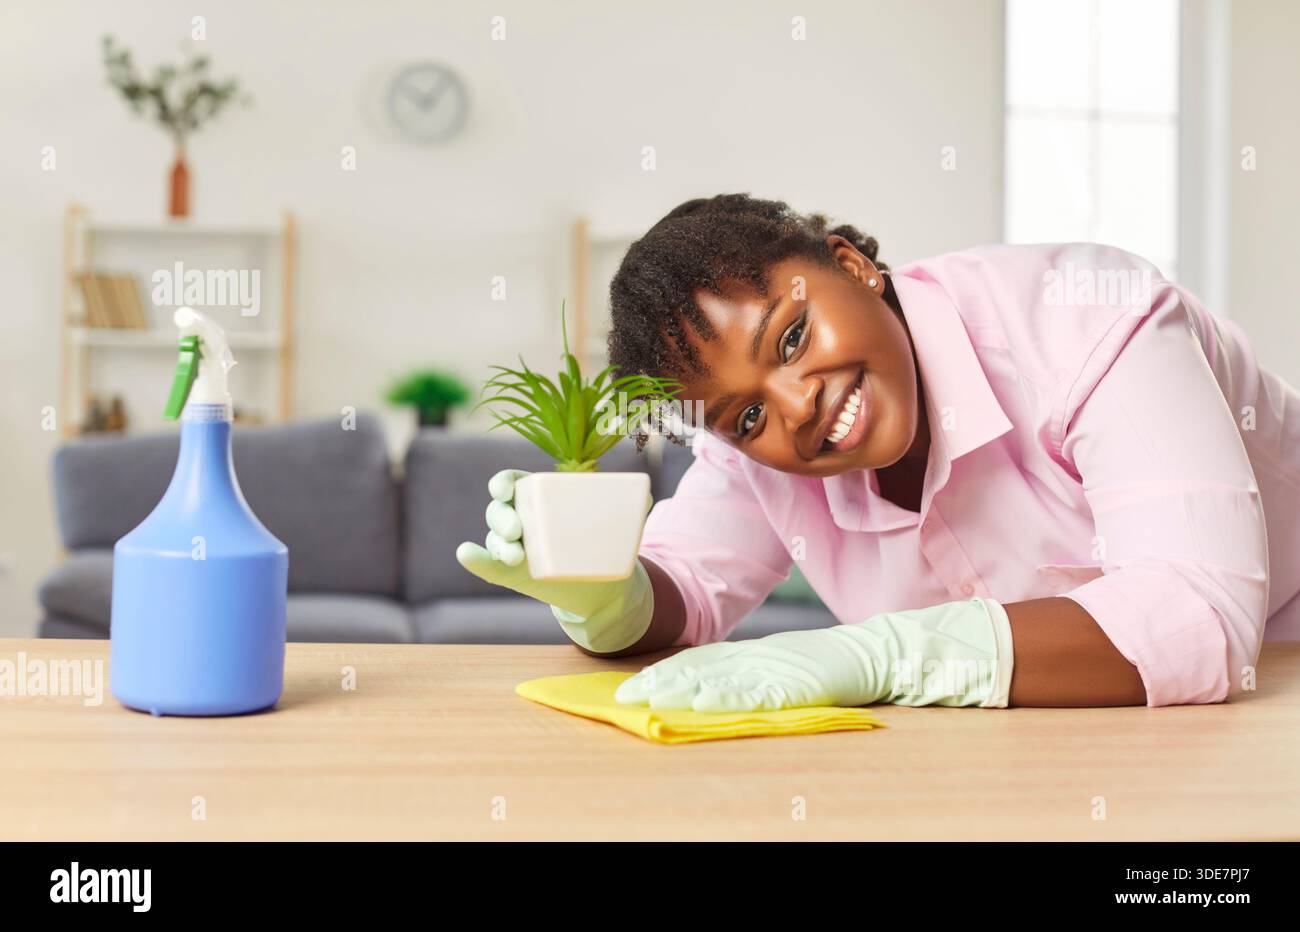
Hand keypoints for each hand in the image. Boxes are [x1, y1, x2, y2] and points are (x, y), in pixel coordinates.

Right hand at [455, 468, 654, 651]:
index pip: (511, 482)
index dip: (502, 482)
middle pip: (498, 510)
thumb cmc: (602, 541)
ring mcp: (513, 547)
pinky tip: (467, 553)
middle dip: (501, 516)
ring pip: (493, 538)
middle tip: (519, 529)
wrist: (600, 583)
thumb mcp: (615, 523)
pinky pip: (485, 563)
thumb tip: (645, 496)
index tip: (506, 488)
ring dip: (496, 543)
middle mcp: (520, 519)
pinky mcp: (510, 573)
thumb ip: (629, 506)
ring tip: (514, 555)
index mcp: (538, 499)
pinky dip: (473, 558)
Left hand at [615, 597, 1013, 711]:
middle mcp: (763, 657)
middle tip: (622, 693)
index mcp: (760, 653)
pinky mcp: (799, 681)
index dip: (665, 673)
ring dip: (680, 689)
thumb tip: (717, 688)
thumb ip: (759, 674)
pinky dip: (725, 695)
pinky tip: (701, 702)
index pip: (703, 663)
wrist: (891, 650)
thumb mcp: (793, 666)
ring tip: (647, 699)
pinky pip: (756, 691)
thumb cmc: (842, 664)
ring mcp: (781, 668)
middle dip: (659, 681)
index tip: (632, 685)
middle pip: (700, 669)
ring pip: (720, 679)